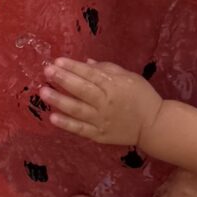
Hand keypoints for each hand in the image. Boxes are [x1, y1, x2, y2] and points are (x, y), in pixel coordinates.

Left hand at [41, 58, 163, 149]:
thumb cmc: (142, 96)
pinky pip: (80, 129)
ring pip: (77, 109)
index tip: (57, 61)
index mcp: (114, 86)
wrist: (153, 125)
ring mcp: (101, 120)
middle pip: (82, 90)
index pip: (90, 74)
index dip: (73, 67)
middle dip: (63, 80)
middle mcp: (106, 102)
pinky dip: (67, 124)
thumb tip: (85, 63)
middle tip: (47, 72)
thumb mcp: (129, 77)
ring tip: (43, 92)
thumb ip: (107, 69)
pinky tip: (53, 118)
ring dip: (59, 100)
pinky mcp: (99, 135)